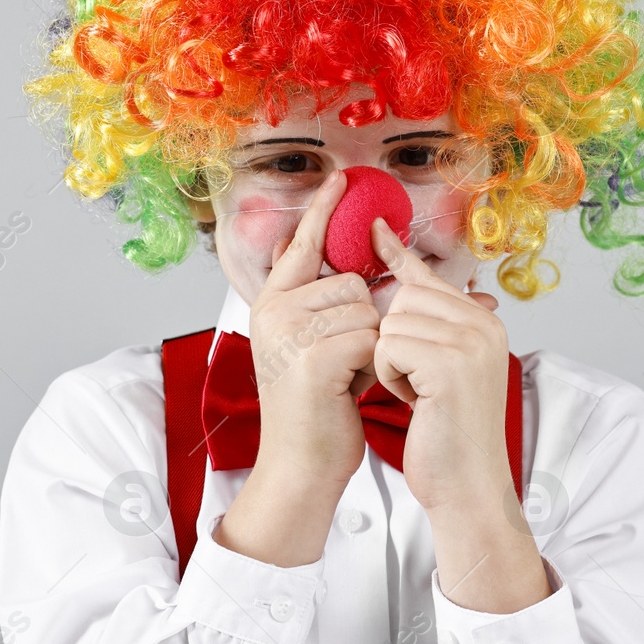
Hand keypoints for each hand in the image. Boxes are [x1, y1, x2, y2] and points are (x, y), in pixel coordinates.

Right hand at [213, 170, 379, 567]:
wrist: (301, 467)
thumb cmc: (316, 411)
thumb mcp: (310, 346)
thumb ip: (314, 300)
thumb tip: (316, 251)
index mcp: (271, 304)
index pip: (302, 245)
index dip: (323, 211)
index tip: (342, 177)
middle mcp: (273, 311)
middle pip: (353, 284)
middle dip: (366, 324)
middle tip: (344, 364)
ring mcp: (289, 332)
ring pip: (368, 310)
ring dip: (371, 347)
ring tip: (345, 378)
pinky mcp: (312, 357)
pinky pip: (370, 338)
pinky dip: (373, 366)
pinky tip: (348, 390)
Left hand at [369, 216, 510, 514]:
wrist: (467, 486)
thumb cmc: (448, 434)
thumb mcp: (442, 369)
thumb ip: (428, 324)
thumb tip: (400, 277)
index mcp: (484, 322)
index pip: (430, 278)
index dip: (398, 257)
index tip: (373, 227)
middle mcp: (484, 325)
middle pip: (404, 296)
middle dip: (392, 338)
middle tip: (415, 380)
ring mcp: (471, 342)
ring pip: (392, 321)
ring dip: (389, 361)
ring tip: (418, 393)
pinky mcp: (450, 363)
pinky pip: (389, 345)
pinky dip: (390, 376)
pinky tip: (417, 402)